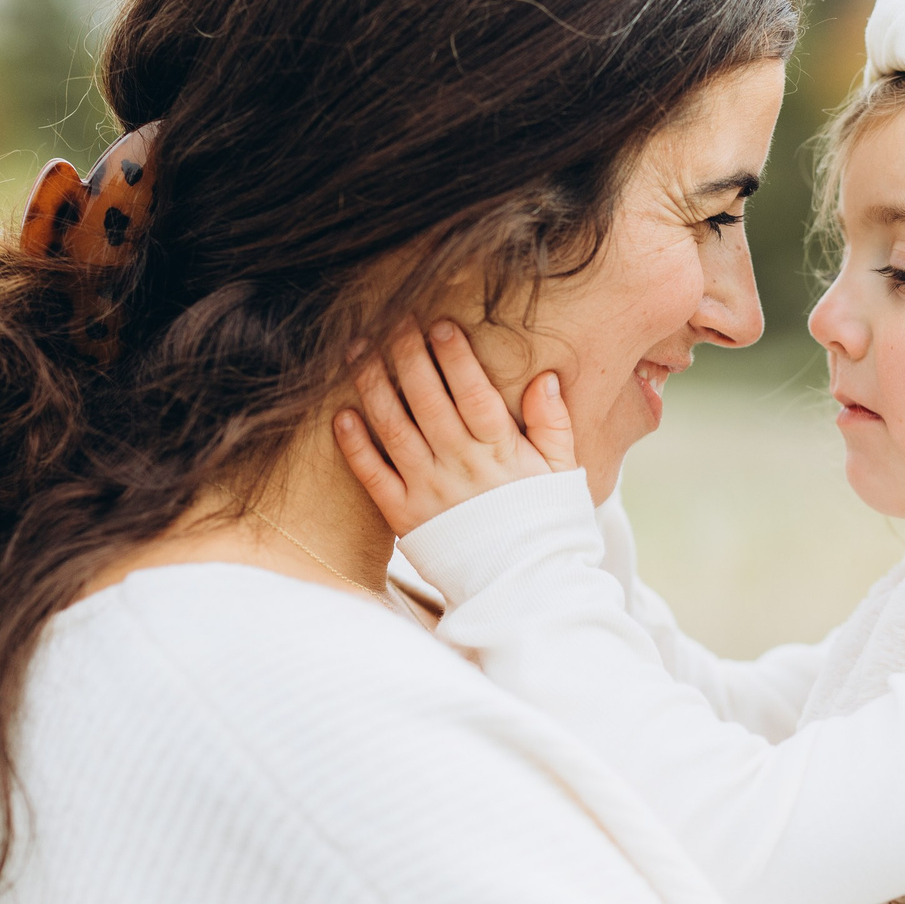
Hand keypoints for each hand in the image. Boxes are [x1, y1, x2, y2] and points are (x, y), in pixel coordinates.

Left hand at [334, 322, 576, 535]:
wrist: (523, 583)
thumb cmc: (544, 520)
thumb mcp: (562, 471)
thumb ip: (553, 424)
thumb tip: (544, 378)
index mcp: (501, 453)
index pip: (474, 394)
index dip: (456, 358)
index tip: (440, 324)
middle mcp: (461, 468)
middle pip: (428, 402)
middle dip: (409, 356)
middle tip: (393, 320)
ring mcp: (429, 491)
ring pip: (395, 430)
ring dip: (373, 387)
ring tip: (358, 351)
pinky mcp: (404, 516)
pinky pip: (374, 477)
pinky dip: (355, 447)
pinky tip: (341, 415)